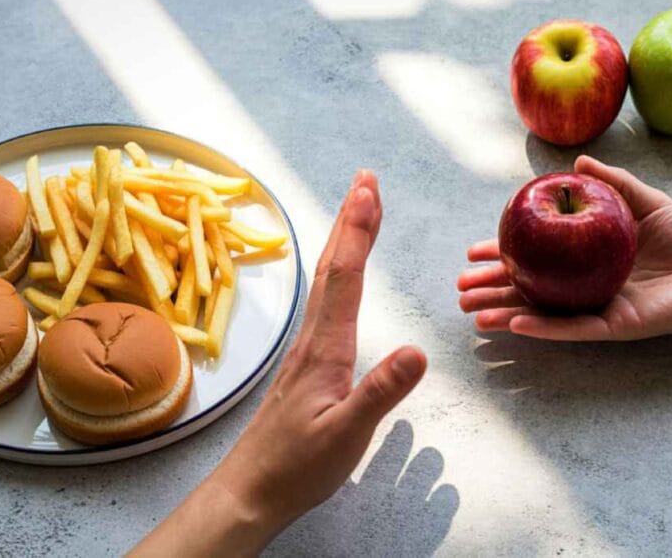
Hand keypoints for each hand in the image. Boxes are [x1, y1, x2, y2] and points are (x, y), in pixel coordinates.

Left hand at [133, 171, 426, 556]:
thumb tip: (418, 350)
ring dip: (343, 241)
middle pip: (333, 267)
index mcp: (326, 349)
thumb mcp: (347, 434)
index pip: (345, 278)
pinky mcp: (307, 362)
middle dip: (351, 220)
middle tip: (365, 181)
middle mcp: (314, 339)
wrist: (253, 489)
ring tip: (358, 212)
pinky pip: (325, 302)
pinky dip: (338, 272)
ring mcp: (307, 349)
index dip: (358, 232)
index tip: (369, 191)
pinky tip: (341, 276)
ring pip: (326, 282)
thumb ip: (380, 392)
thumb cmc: (298, 466)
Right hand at [458, 156, 671, 340]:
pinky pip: (573, 328)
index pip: (535, 260)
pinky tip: (515, 323)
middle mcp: (585, 289)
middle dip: (492, 292)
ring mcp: (597, 310)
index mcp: (585, 262)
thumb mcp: (642, 200)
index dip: (502, 258)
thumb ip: (611, 182)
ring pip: (542, 316)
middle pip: (528, 292)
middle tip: (461, 291)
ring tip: (474, 313)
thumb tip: (575, 163)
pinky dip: (543, 328)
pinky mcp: (616, 327)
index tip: (473, 253)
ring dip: (506, 315)